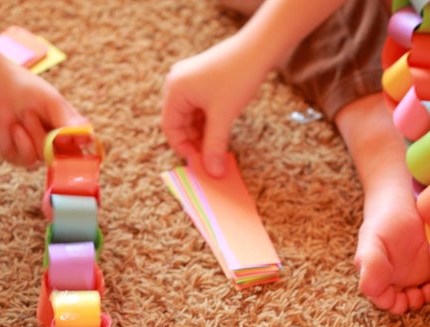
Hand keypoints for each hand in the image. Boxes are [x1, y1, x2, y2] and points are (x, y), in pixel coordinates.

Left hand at [0, 62, 87, 166]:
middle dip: (61, 146)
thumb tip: (88, 139)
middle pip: (68, 158)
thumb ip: (70, 124)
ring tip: (26, 114)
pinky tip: (15, 128)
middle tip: (58, 135)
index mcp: (67, 128)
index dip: (84, 148)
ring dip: (37, 136)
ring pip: (47, 157)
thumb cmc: (28, 90)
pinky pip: (29, 159)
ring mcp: (37, 151)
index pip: (83, 145)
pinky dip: (23, 143)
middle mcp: (54, 142)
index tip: (84, 143)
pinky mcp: (18, 156)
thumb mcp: (54, 105)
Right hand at [161, 36, 269, 175]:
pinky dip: (209, 121)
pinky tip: (221, 131)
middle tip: (210, 159)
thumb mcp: (223, 116)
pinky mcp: (203, 78)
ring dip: (203, 133)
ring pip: (192, 115)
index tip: (199, 163)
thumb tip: (213, 174)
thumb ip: (215, 146)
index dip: (183, 147)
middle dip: (194, 141)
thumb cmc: (237, 78)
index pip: (170, 127)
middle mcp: (178, 83)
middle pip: (180, 122)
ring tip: (217, 147)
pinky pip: (201, 106)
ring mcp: (190, 79)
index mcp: (175, 90)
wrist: (259, 48)